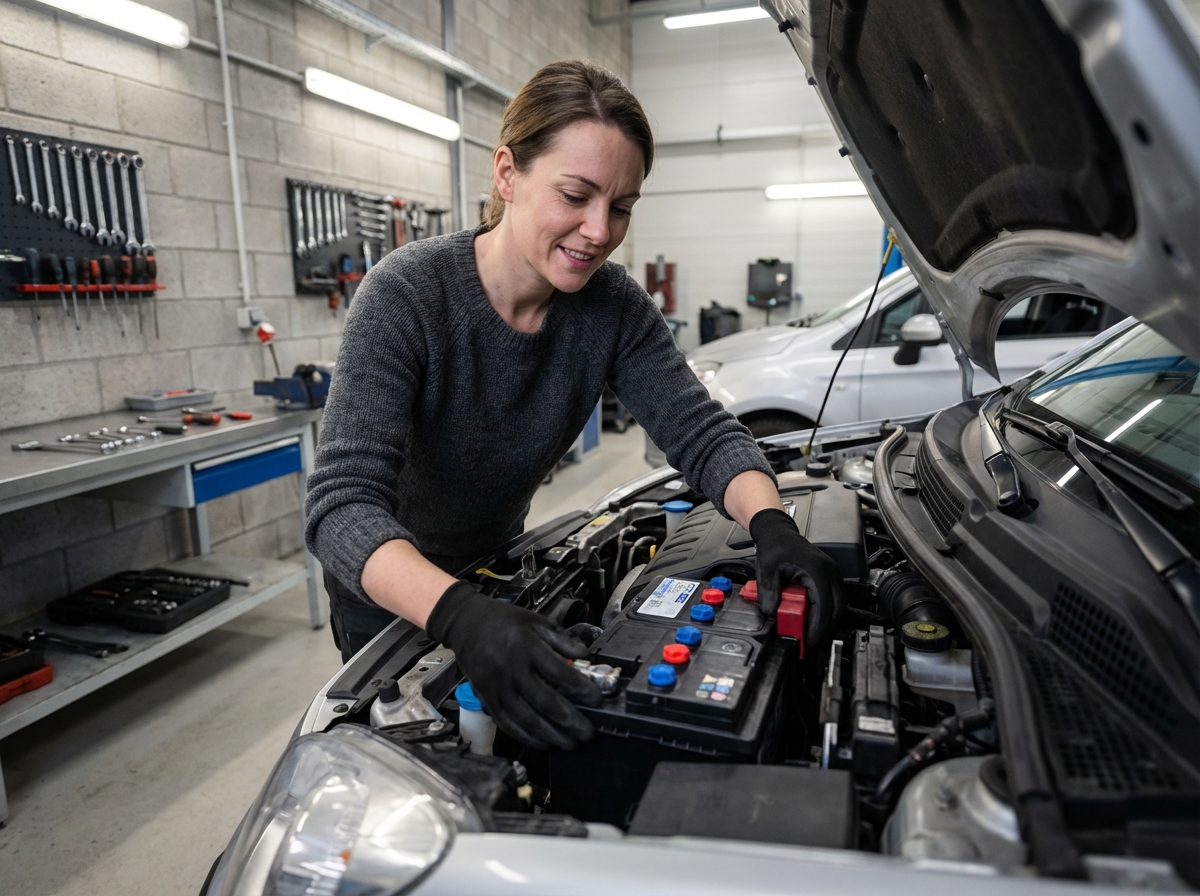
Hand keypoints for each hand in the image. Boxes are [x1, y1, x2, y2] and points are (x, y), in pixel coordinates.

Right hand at [425, 581, 602, 749]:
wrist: (464, 623)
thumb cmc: (502, 621)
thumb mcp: (534, 620)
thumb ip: (561, 639)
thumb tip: (585, 656)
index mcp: (525, 646)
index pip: (558, 672)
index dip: (580, 688)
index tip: (597, 699)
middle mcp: (510, 669)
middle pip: (543, 701)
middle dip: (569, 721)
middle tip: (587, 733)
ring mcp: (496, 686)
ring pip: (525, 718)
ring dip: (550, 735)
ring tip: (570, 743)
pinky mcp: (486, 698)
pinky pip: (507, 723)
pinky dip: (526, 737)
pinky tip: (543, 742)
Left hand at [749, 508, 845, 646]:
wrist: (779, 533)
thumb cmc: (776, 547)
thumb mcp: (767, 570)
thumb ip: (768, 593)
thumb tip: (772, 613)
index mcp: (817, 570)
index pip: (825, 605)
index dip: (818, 626)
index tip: (809, 640)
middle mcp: (830, 572)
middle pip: (838, 609)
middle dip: (826, 629)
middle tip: (810, 641)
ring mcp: (832, 574)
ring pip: (839, 606)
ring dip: (827, 621)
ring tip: (810, 632)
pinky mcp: (830, 578)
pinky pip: (835, 600)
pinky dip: (827, 612)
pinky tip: (813, 619)